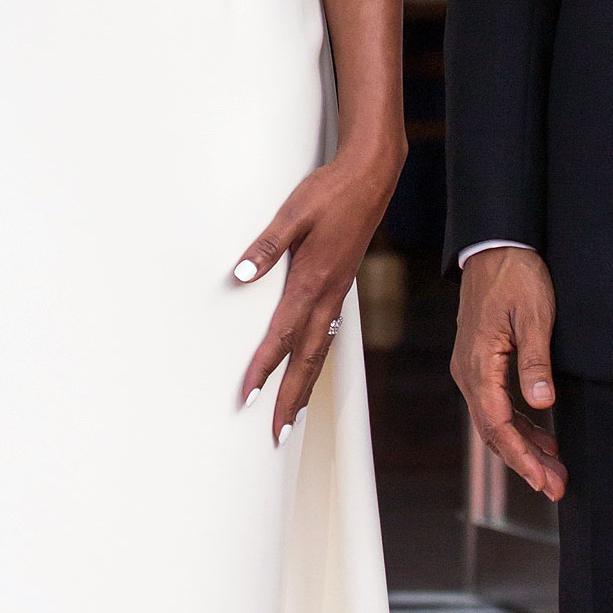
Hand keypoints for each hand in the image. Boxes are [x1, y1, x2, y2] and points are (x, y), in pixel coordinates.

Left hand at [236, 142, 402, 444]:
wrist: (372, 177)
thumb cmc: (331, 191)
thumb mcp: (294, 211)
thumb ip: (266, 245)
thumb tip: (240, 275)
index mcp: (312, 280)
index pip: (282, 336)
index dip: (263, 369)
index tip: (247, 396)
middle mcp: (327, 295)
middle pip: (307, 360)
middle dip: (291, 400)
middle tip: (277, 435)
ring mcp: (337, 293)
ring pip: (320, 352)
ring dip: (306, 387)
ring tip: (293, 418)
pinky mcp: (341, 286)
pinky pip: (328, 334)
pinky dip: (317, 360)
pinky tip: (310, 367)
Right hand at [451, 247, 567, 502]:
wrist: (495, 246)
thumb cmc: (516, 276)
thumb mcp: (534, 316)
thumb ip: (536, 361)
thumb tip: (542, 404)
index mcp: (479, 365)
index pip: (499, 425)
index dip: (523, 456)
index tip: (545, 479)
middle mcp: (468, 373)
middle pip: (494, 431)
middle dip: (525, 463)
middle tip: (556, 487)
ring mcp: (472, 369)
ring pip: (495, 422)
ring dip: (524, 447)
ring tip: (554, 470)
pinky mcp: (480, 363)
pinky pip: (496, 405)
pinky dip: (519, 426)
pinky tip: (541, 437)